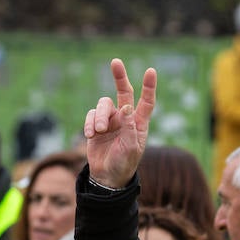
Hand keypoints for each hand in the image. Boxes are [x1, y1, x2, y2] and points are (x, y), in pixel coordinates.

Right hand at [83, 58, 157, 189]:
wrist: (106, 177)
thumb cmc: (123, 164)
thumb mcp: (130, 148)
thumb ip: (129, 128)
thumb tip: (126, 106)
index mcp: (139, 124)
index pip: (146, 102)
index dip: (149, 87)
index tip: (150, 71)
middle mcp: (125, 118)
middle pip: (123, 92)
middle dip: (120, 76)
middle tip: (116, 62)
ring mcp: (110, 120)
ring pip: (103, 105)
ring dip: (99, 116)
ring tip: (98, 131)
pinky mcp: (95, 125)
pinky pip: (90, 115)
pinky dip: (89, 124)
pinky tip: (90, 136)